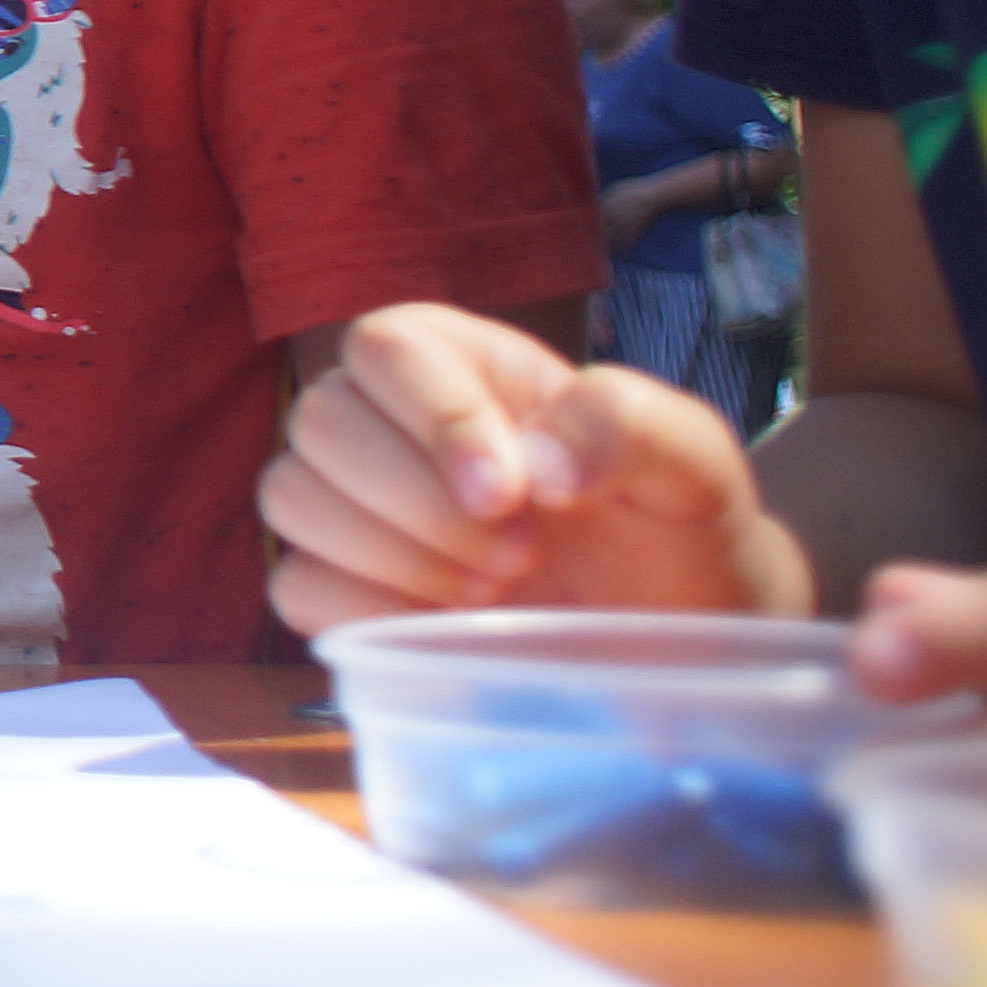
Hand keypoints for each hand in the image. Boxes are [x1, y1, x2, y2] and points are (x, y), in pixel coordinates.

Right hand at [261, 302, 808, 638]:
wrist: (681, 641)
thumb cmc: (684, 537)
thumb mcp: (697, 465)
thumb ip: (630, 426)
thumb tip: (536, 462)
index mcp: (471, 369)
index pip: (386, 346)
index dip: (433, 417)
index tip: (510, 495)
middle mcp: (397, 425)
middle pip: (321, 420)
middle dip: (417, 503)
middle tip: (519, 555)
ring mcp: (362, 510)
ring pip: (290, 497)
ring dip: (390, 556)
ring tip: (490, 590)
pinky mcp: (348, 590)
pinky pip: (295, 587)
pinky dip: (362, 612)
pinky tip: (444, 626)